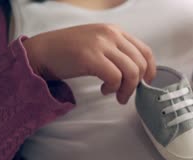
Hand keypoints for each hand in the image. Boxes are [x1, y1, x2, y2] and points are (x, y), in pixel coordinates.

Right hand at [23, 24, 155, 103]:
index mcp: (114, 31)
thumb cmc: (69, 52)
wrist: (41, 52)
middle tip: (126, 94)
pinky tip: (104, 90)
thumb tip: (138, 74)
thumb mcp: (98, 45)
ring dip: (127, 89)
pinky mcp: (90, 57)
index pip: (145, 51)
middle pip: (141, 63)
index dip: (150, 71)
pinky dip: (113, 89)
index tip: (145, 83)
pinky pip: (115, 77)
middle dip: (137, 84)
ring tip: (116, 95)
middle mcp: (110, 34)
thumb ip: (117, 53)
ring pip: (132, 72)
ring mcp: (100, 44)